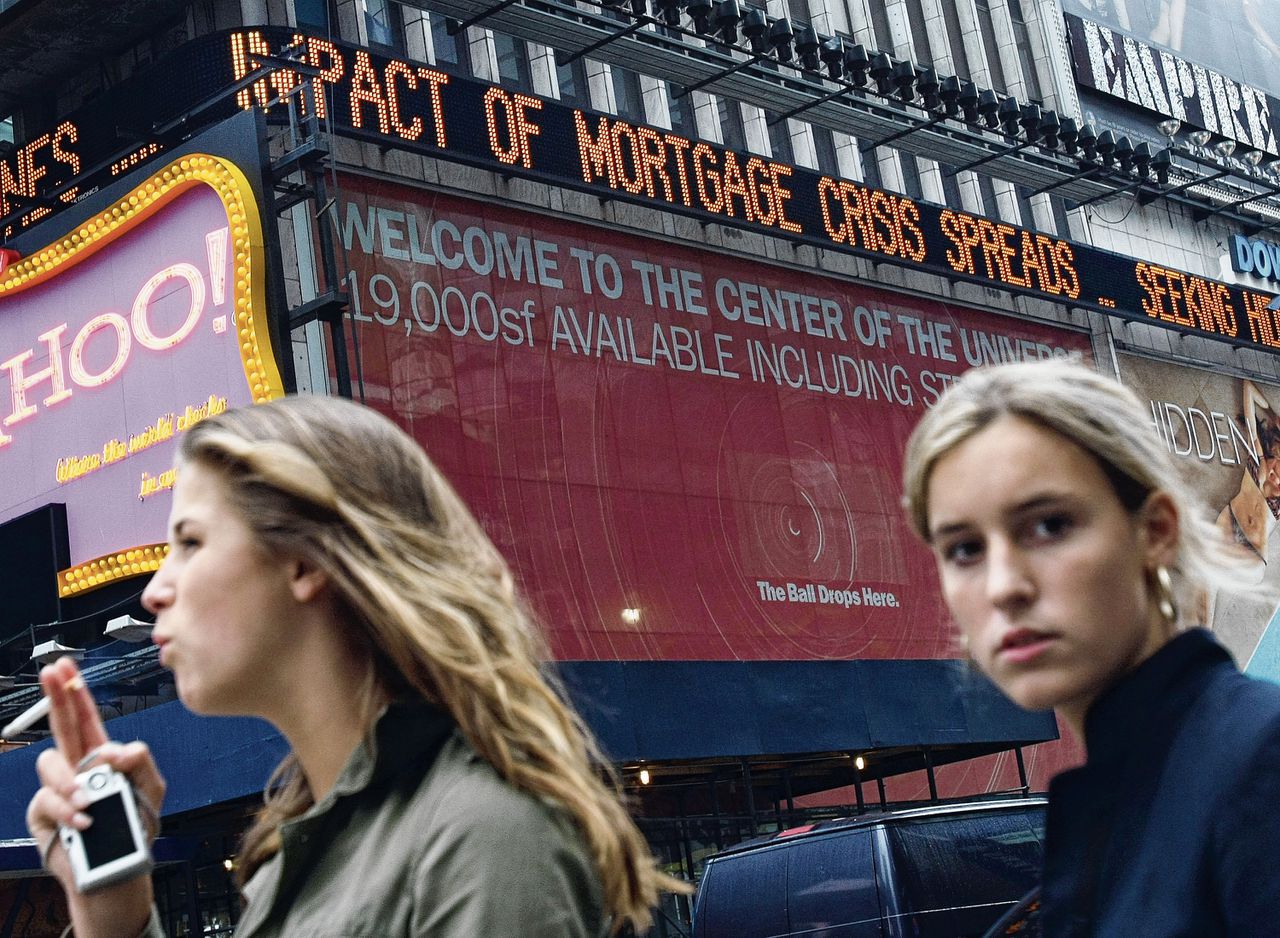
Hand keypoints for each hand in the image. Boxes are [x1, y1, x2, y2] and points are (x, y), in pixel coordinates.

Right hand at [25, 657, 163, 937]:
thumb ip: (142, 762)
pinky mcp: (43, 815)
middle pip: (62, 727)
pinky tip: (85, 820)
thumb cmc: (135, 826)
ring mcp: (57, 791)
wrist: (119, 869)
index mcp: (101, 757)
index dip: (75, 693)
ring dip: (71, 779)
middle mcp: (76, 769)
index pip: (87, 720)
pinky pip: (48, 801)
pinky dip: (70, 810)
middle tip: (51, 673)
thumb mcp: (151, 789)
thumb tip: (118, 748)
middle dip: (57, 697)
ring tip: (90, 800)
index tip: (65, 667)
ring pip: (51, 764)